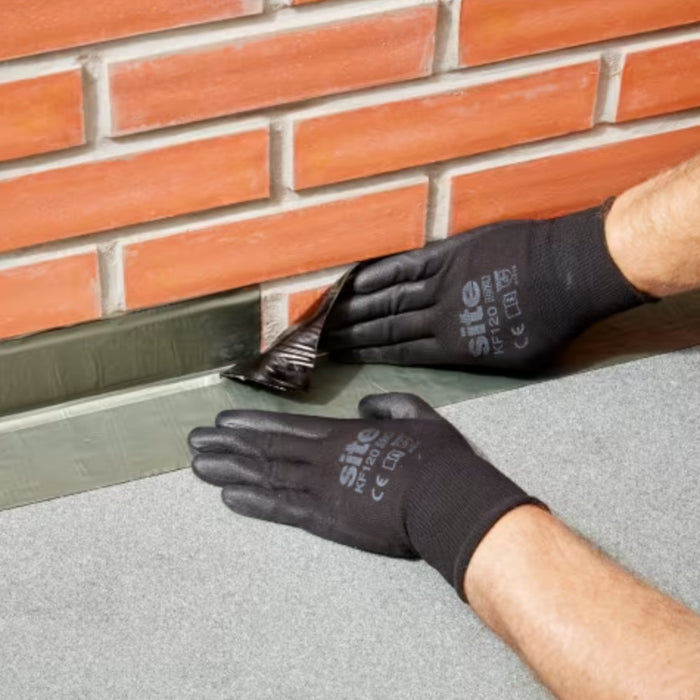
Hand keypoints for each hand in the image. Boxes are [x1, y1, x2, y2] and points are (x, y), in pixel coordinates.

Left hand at [189, 393, 540, 596]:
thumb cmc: (437, 457)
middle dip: (228, 447)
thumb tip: (365, 406)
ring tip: (199, 466)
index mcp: (342, 435)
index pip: (286, 427)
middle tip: (195, 444)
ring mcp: (321, 491)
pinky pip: (282, 510)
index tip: (222, 423)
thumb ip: (387, 405)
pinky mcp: (327, 521)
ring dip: (230, 471)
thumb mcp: (417, 416)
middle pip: (265, 451)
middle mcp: (322, 460)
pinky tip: (228, 498)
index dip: (250, 425)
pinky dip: (253, 503)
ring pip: (265, 477)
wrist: (447, 500)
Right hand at [325, 206, 645, 372]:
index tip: (339, 357)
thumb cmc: (554, 323)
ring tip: (327, 314)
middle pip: (385, 327)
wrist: (571, 274)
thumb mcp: (520, 359)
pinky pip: (407, 265)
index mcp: (456, 348)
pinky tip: (355, 281)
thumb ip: (479, 357)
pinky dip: (380, 273)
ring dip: (356, 307)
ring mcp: (443, 282)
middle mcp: (441, 317)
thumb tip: (453, 354)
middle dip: (350, 334)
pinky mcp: (450, 254)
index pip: (399, 352)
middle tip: (318, 339)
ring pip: (390, 297)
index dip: (366, 354)